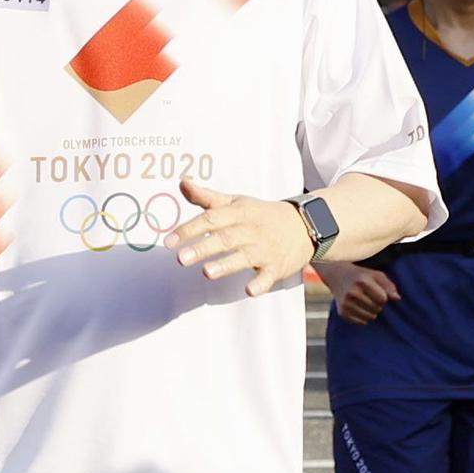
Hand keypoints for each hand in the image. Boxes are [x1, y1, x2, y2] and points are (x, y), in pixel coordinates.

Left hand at [169, 177, 316, 297]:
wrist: (304, 225)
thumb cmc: (260, 215)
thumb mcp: (236, 202)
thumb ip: (207, 197)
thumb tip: (182, 182)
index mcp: (238, 213)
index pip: (211, 218)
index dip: (188, 229)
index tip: (169, 241)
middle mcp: (250, 230)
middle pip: (225, 238)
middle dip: (203, 248)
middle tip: (181, 259)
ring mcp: (264, 249)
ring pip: (244, 257)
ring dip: (226, 264)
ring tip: (207, 272)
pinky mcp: (276, 266)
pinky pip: (268, 276)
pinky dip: (260, 283)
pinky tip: (249, 290)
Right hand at [327, 260, 401, 326]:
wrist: (337, 275)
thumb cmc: (361, 276)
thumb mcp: (376, 275)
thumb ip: (389, 286)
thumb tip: (397, 298)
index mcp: (362, 282)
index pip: (383, 299)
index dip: (383, 296)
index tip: (377, 291)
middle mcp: (352, 293)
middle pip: (377, 308)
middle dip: (377, 304)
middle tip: (370, 297)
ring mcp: (346, 304)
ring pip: (370, 317)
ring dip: (372, 312)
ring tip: (366, 303)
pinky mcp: (342, 312)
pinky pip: (361, 322)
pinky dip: (363, 318)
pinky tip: (359, 308)